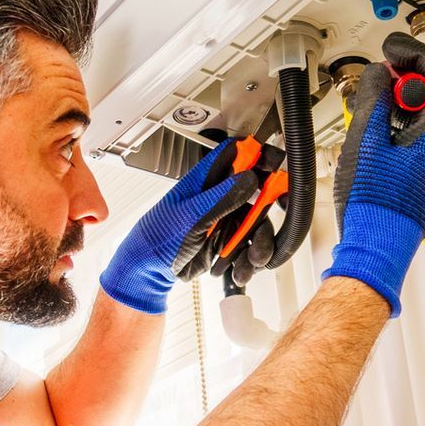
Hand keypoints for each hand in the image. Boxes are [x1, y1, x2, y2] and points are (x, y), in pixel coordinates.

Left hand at [101, 139, 260, 313]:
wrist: (150, 270)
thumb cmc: (158, 236)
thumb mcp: (190, 215)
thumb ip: (220, 197)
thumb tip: (248, 178)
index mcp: (207, 179)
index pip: (238, 155)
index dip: (259, 155)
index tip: (274, 166)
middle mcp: (220, 196)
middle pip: (259, 189)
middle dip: (269, 207)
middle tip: (266, 224)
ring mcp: (227, 218)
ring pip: (258, 223)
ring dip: (258, 243)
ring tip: (250, 259)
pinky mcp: (229, 240)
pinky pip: (250, 246)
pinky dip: (249, 260)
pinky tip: (238, 269)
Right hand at [325, 32, 424, 314]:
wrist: (375, 248)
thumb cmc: (372, 206)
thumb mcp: (366, 141)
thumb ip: (375, 100)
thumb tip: (381, 74)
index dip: (417, 55)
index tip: (393, 48)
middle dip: (407, 78)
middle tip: (380, 74)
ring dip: (401, 102)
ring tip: (372, 105)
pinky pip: (421, 139)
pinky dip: (401, 124)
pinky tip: (377, 132)